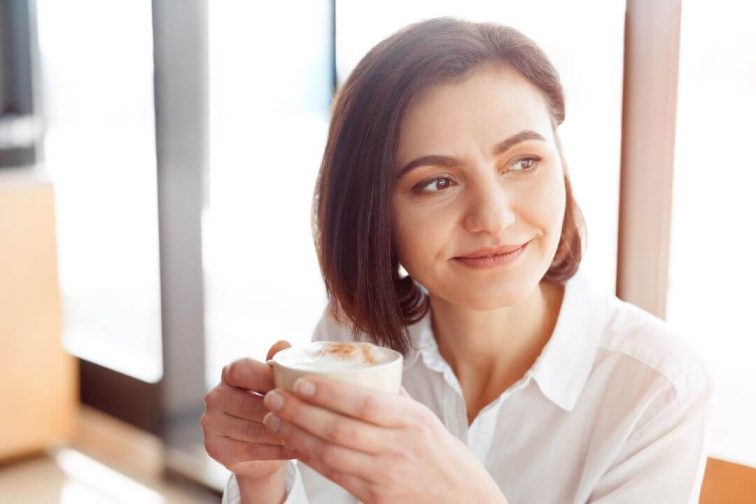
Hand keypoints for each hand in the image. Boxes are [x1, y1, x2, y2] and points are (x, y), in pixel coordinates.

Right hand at [200, 340, 296, 481]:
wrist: (260, 448)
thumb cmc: (271, 405)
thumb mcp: (275, 382)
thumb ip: (277, 365)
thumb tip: (282, 344)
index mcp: (228, 374)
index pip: (241, 370)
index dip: (266, 377)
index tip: (294, 386)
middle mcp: (214, 397)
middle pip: (249, 403)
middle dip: (281, 410)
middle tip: (309, 415)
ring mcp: (211, 424)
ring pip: (254, 429)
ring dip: (284, 433)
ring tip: (309, 433)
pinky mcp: (216, 449)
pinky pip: (252, 450)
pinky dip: (278, 451)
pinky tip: (298, 449)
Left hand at [260, 376, 506, 503]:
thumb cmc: (445, 458)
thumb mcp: (426, 420)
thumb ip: (394, 399)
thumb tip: (364, 371)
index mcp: (412, 420)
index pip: (363, 403)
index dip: (327, 392)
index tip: (298, 381)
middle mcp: (398, 447)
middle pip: (338, 428)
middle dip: (299, 412)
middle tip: (273, 397)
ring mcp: (386, 476)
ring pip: (330, 454)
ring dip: (296, 436)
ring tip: (273, 419)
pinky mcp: (377, 498)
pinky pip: (335, 476)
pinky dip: (310, 460)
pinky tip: (293, 446)